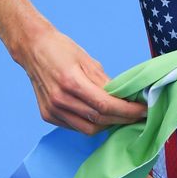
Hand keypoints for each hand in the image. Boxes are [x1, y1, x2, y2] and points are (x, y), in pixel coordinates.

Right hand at [18, 29, 147, 134]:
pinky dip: (91, 123)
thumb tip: (124, 97)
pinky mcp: (47, 116)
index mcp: (71, 82)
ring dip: (108, 124)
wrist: (33, 49)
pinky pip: (75, 126)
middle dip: (122, 119)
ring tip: (121, 116)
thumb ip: (105, 82)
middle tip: (138, 116)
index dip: (127, 111)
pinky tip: (100, 115)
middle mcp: (60, 100)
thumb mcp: (88, 60)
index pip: (105, 105)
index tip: (143, 111)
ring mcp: (52, 110)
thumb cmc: (61, 49)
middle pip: (99, 119)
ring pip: (88, 128)